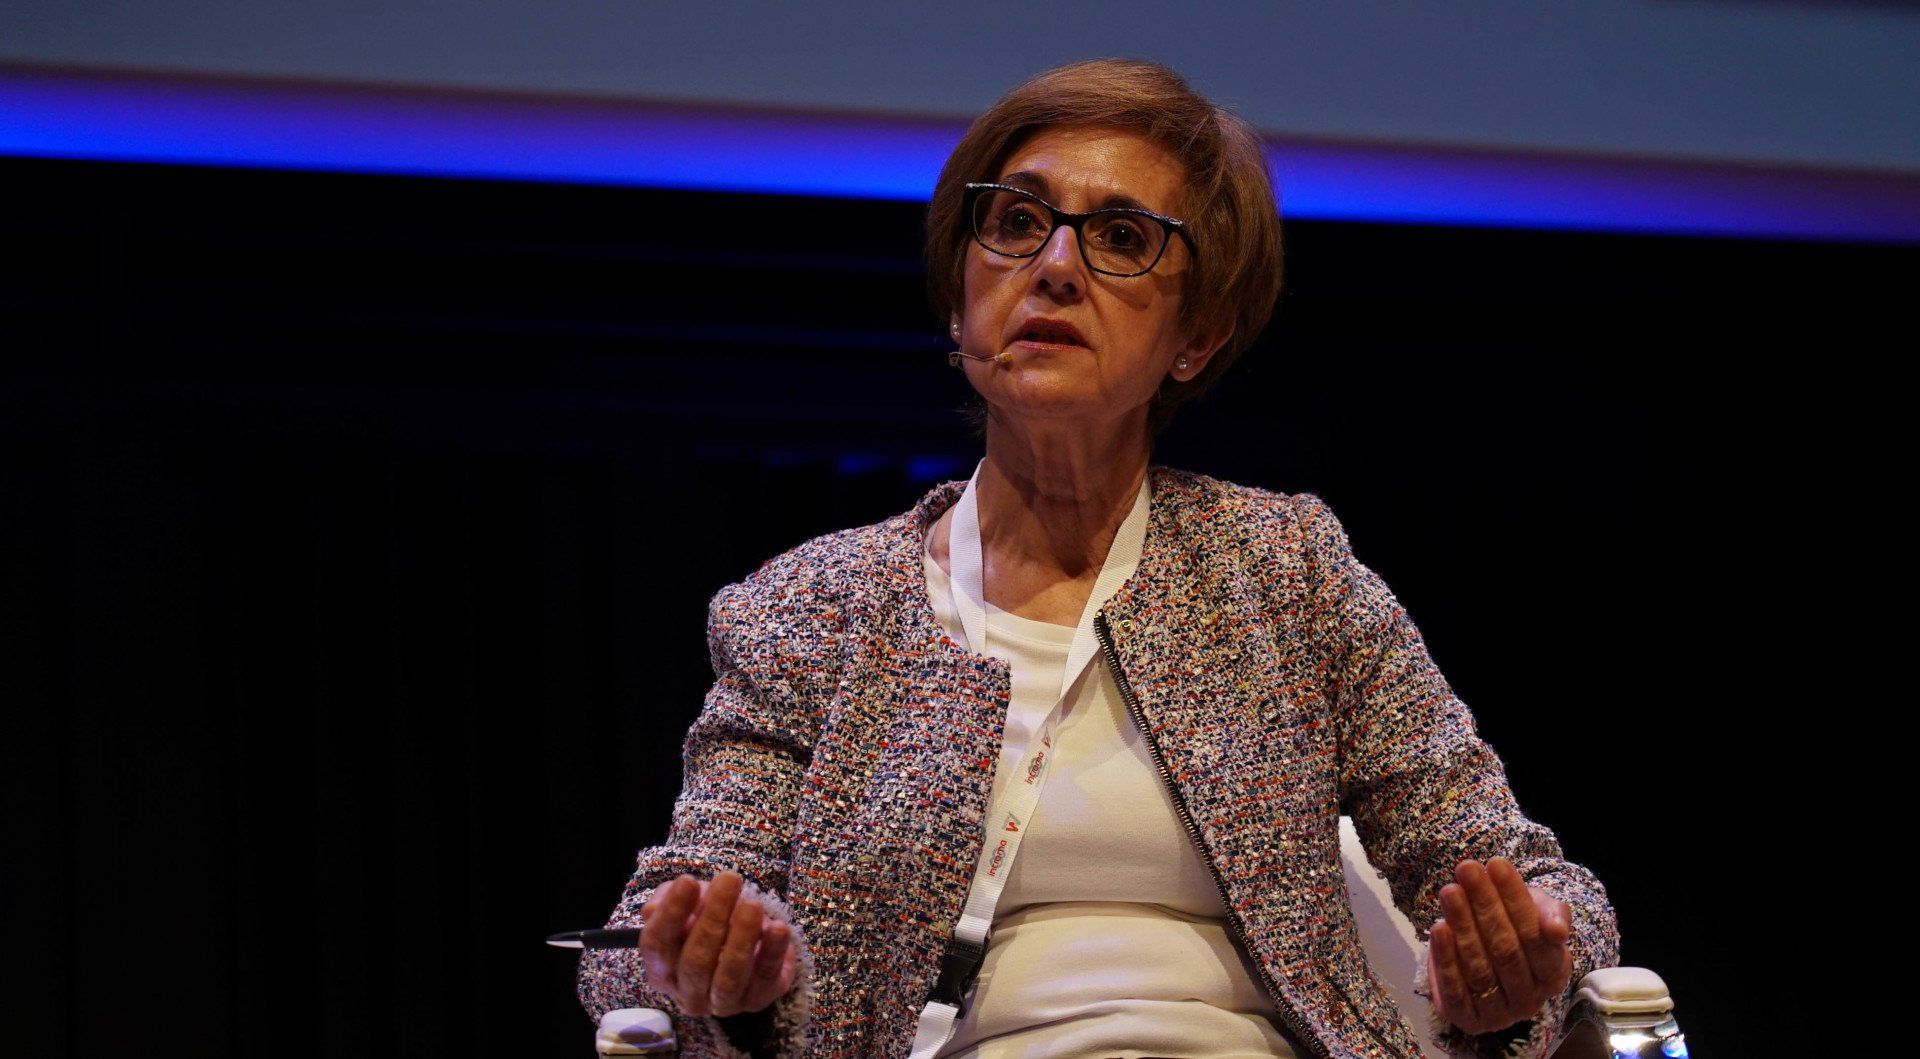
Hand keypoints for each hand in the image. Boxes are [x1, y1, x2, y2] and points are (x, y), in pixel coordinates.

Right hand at [638, 870, 798, 1017]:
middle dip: (712, 918)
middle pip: (694, 961)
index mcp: (662, 970)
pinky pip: (766, 978)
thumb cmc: (709, 920)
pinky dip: (772, 951)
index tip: (689, 881)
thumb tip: (653, 910)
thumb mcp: (686, 904)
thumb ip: (666, 901)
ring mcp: (722, 1003)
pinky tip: (778, 927)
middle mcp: (687, 993)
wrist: (749, 942)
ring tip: (752, 904)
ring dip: (741, 938)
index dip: (671, 912)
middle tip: (729, 881)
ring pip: (728, 978)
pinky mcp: (757, 1000)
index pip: (657, 944)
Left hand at [1427, 857, 1572, 1035]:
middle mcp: (1530, 999)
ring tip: (1449, 890)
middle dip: (1485, 905)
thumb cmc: (1516, 929)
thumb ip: (1551, 915)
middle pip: (1506, 950)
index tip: (1497, 864)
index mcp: (1554, 974)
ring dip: (1462, 926)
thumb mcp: (1538, 914)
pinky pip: (1456, 991)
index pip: (1537, 936)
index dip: (1516, 899)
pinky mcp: (1469, 1020)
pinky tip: (1438, 928)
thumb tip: (1556, 929)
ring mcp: (1500, 1014)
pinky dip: (1446, 959)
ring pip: (1480, 969)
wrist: (1483, 958)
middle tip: (1467, 869)